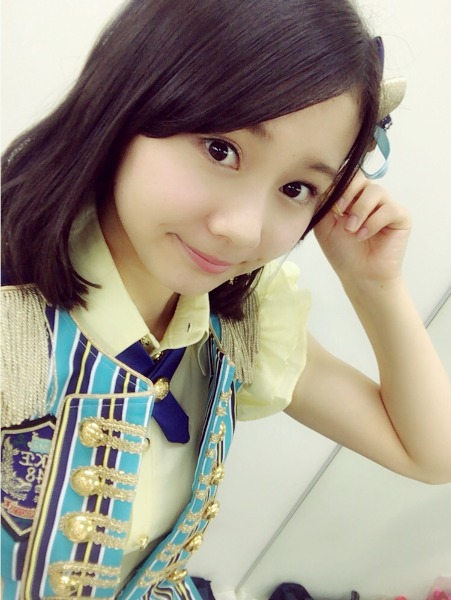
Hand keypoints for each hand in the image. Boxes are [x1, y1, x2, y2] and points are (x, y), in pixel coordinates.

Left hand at [314, 172, 410, 286]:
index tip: (332, 205)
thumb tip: (324, 183)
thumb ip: (323, 203)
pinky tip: (363, 235)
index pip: (346, 177)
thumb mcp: (324, 225)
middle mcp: (369, 198)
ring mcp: (386, 206)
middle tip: (340, 213)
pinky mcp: (400, 217)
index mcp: (351, 197)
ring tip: (352, 230)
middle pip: (361, 178)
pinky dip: (373, 222)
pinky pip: (389, 209)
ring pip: (376, 191)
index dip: (338, 186)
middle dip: (348, 193)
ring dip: (360, 210)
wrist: (359, 275)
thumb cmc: (342, 251)